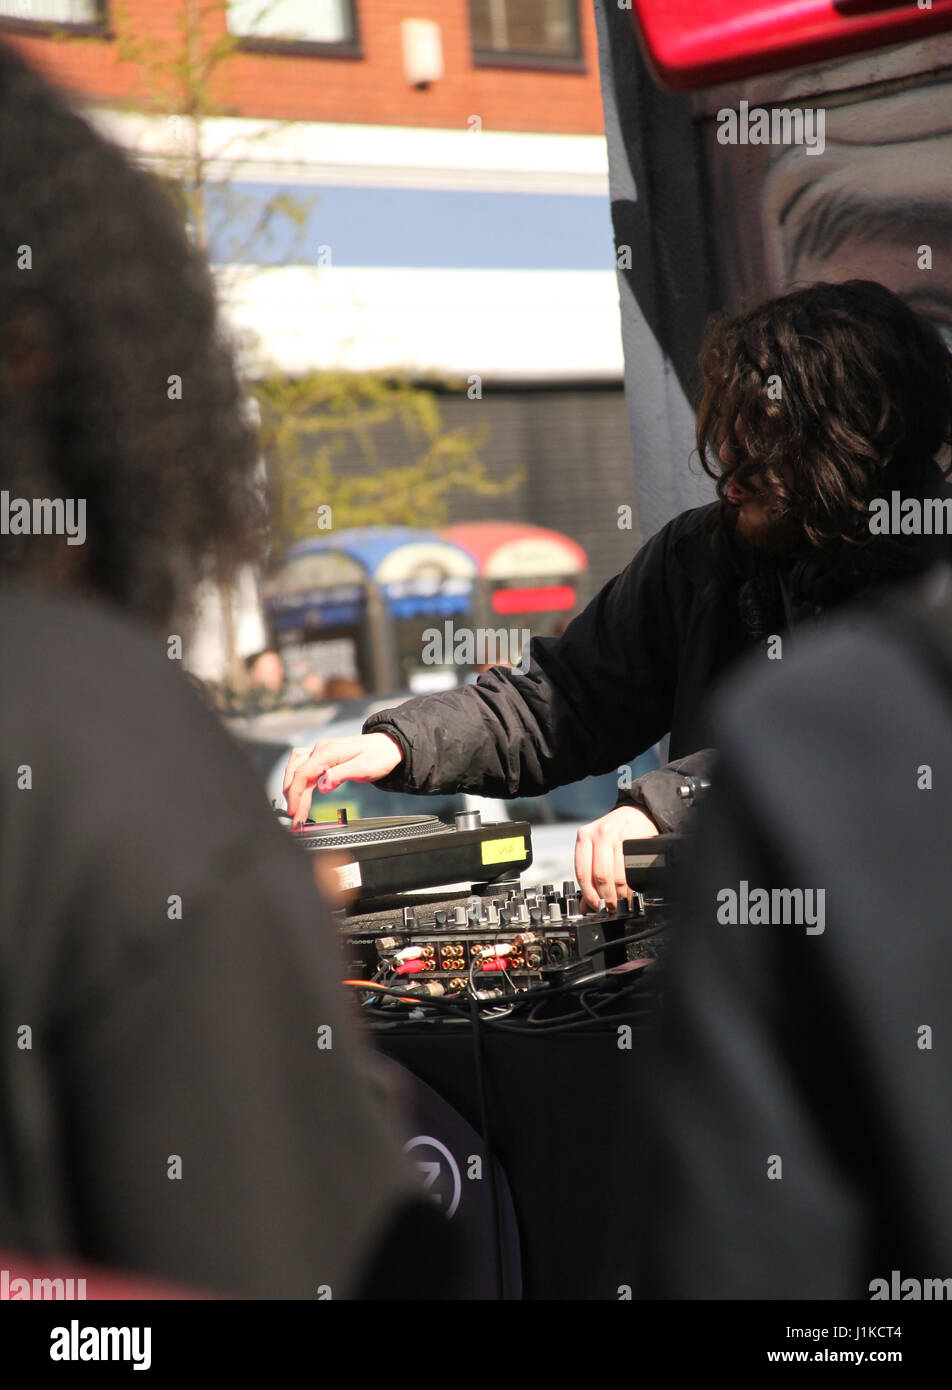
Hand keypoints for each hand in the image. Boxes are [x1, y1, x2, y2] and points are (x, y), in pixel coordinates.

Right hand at [283, 732, 403, 825]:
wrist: (388, 746)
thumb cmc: (379, 756)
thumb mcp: (363, 768)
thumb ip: (340, 775)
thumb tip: (321, 785)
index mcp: (329, 752)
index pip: (302, 773)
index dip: (295, 794)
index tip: (294, 812)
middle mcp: (321, 749)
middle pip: (296, 772)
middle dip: (292, 795)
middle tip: (296, 816)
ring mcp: (321, 751)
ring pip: (296, 768)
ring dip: (292, 787)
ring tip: (296, 806)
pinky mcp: (324, 756)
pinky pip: (304, 766)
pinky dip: (299, 780)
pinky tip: (301, 792)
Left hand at [574, 805, 658, 911]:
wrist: (637, 814)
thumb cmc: (614, 833)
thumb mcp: (596, 848)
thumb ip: (588, 874)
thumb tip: (584, 904)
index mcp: (584, 836)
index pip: (582, 872)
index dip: (589, 894)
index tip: (595, 906)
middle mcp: (599, 834)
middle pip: (600, 876)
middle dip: (605, 897)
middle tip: (610, 906)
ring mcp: (617, 836)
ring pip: (616, 875)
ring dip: (619, 894)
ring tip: (621, 901)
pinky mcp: (633, 840)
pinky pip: (630, 870)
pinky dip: (630, 886)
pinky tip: (630, 891)